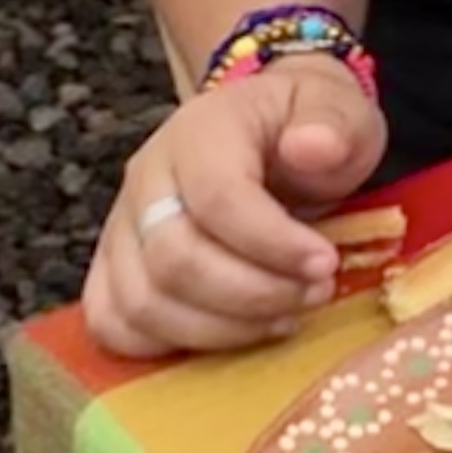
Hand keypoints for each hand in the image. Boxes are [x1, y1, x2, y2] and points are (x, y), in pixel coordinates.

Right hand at [81, 57, 387, 359]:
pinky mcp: (113, 268)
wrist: (272, 130)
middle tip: (316, 293)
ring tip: (287, 315)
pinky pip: (114, 323)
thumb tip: (315, 147)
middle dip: (253, 294)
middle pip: (174, 260)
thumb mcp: (338, 109)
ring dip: (221, 328)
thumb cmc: (305, 126)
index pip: (217, 198)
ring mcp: (121, 228)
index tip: (326, 264)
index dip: (272, 243)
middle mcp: (145, 180)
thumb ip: (332, 123)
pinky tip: (235, 333)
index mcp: (199, 133)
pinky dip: (171, 343)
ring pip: (142, 303)